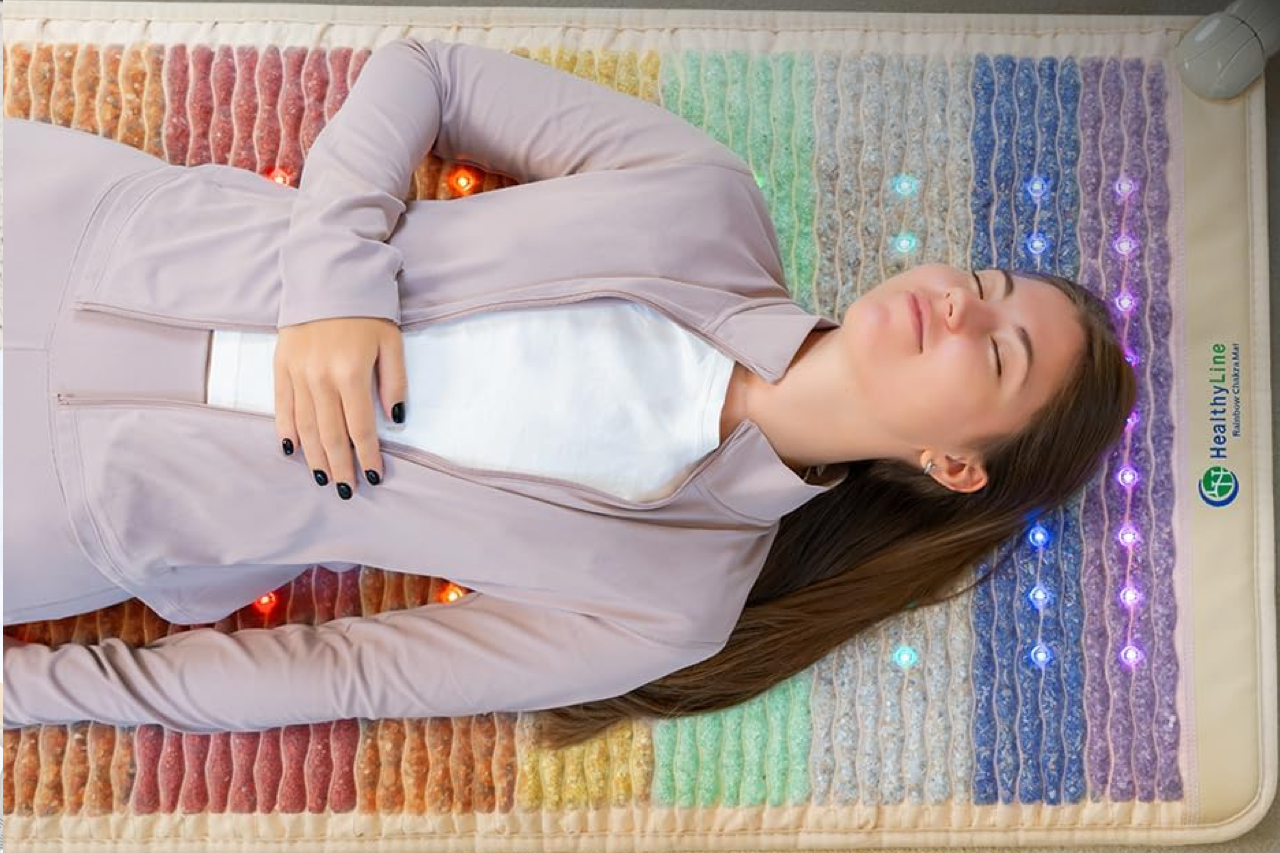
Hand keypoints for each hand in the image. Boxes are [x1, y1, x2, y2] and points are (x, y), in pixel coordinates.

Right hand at [274, 317, 407, 497]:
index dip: (368, 455)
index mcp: (351, 372)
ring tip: (324, 479)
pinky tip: (293, 450)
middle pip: (330, 434)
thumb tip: (396, 419)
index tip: (374, 476)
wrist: (327, 274)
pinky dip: (287, 430)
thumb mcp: (392, 341)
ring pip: (305, 426)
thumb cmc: (366, 309)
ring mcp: (297, 372)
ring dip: (314, 456)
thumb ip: (394, 382)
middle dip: (340, 466)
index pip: (360, 427)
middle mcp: (320, 377)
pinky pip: (282, 406)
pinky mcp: (281, 365)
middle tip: (347, 490)